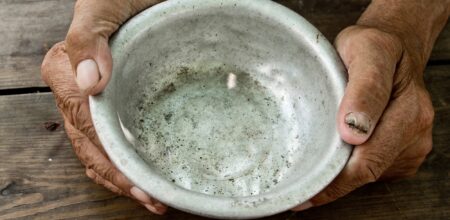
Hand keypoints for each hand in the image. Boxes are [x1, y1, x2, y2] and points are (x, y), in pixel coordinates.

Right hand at [41, 0, 166, 214]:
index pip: (86, 126)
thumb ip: (88, 39)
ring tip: (151, 198)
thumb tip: (91, 84)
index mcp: (65, 72)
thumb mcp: (102, 7)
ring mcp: (94, 100)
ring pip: (99, 149)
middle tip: (152, 200)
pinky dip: (123, 163)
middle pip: (91, 147)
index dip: (110, 160)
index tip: (137, 182)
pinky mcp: (112, 101)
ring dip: (122, 178)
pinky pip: (110, 139)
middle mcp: (76, 91)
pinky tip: (141, 176)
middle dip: (119, 178)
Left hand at [294, 0, 448, 210]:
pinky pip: (376, 168)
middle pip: (369, 174)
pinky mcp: (405, 150)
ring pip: (371, 174)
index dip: (335, 184)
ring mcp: (413, 144)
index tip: (305, 195)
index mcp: (408, 110)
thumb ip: (365, 88)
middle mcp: (416, 132)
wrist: (393, 47)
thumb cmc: (373, 46)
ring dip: (341, 174)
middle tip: (298, 190)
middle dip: (332, 185)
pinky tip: (334, 155)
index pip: (368, 162)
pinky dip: (351, 166)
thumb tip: (355, 132)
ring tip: (312, 166)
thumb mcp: (366, 50)